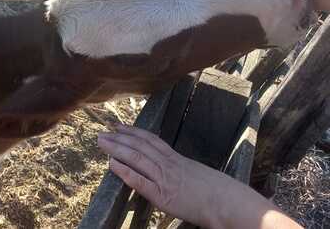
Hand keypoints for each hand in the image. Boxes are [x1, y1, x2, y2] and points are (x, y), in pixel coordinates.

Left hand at [97, 124, 301, 228]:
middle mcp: (169, 164)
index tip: (120, 126)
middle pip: (140, 146)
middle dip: (119, 137)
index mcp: (177, 159)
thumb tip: (169, 167)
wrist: (228, 202)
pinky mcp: (163, 195)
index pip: (151, 140)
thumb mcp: (196, 174)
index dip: (134, 132)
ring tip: (102, 142)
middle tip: (102, 131)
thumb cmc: (216, 192)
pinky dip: (125, 171)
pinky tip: (112, 165)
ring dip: (117, 149)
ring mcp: (165, 178)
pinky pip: (140, 181)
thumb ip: (180, 169)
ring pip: (137, 158)